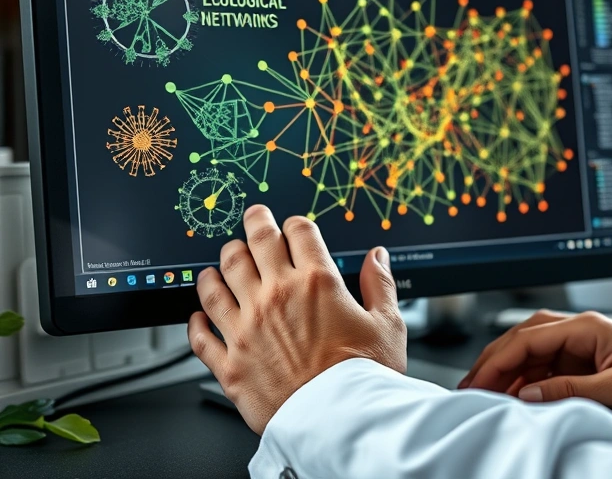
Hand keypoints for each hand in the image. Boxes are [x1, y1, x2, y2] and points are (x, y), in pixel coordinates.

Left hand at [187, 205, 406, 434]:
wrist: (339, 422)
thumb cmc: (366, 378)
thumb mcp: (388, 324)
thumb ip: (381, 284)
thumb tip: (378, 257)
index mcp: (317, 282)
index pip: (299, 232)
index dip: (296, 224)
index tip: (295, 227)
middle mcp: (276, 296)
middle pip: (253, 243)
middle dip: (253, 223)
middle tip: (252, 216)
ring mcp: (246, 327)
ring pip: (217, 280)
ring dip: (218, 266)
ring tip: (219, 263)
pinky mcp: (228, 361)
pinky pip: (200, 334)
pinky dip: (196, 321)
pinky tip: (198, 316)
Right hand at [460, 310, 611, 419]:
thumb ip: (570, 390)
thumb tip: (526, 393)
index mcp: (586, 327)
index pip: (527, 338)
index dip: (497, 360)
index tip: (478, 381)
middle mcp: (580, 331)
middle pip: (522, 339)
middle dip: (493, 361)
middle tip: (471, 386)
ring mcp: (581, 346)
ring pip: (530, 353)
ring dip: (507, 372)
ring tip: (485, 392)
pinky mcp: (585, 362)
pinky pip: (545, 368)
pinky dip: (525, 381)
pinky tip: (514, 395)